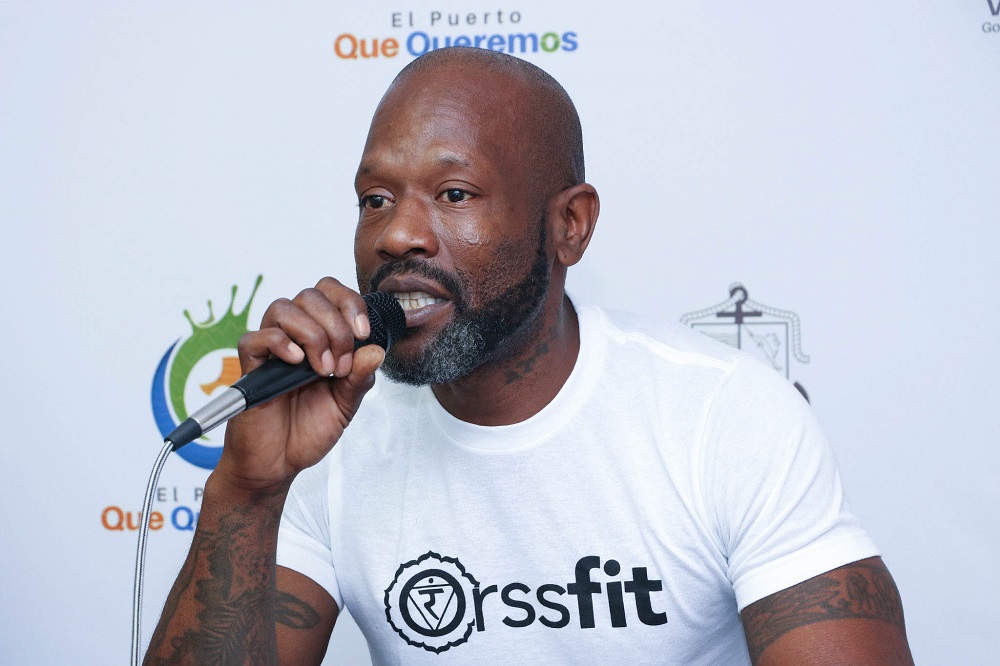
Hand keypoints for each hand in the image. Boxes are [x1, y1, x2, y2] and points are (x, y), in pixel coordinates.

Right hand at [216, 277, 385, 494]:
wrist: (279, 463)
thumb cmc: (308, 430)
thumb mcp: (346, 404)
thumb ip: (361, 376)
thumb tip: (376, 349)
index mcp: (319, 336)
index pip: (330, 293)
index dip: (350, 303)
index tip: (363, 332)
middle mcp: (293, 336)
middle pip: (310, 296)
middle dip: (336, 326)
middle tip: (341, 364)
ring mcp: (270, 350)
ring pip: (282, 308)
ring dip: (312, 334)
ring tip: (322, 369)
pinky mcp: (250, 368)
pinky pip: (255, 338)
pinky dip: (279, 343)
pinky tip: (297, 363)